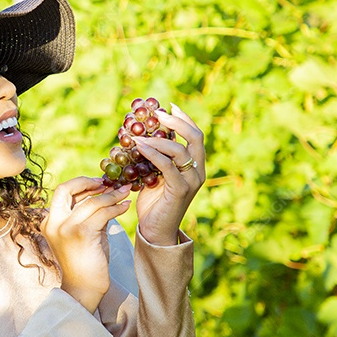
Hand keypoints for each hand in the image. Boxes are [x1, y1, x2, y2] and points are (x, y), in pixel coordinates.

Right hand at [41, 176, 131, 311]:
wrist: (84, 289)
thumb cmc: (85, 263)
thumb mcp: (84, 234)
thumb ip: (89, 215)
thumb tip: (105, 195)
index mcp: (50, 222)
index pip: (62, 192)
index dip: (80, 184)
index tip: (98, 183)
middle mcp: (53, 223)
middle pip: (66, 189)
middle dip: (88, 182)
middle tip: (109, 182)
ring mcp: (65, 228)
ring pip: (91, 201)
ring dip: (111, 195)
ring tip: (125, 192)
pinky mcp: (81, 233)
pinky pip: (102, 213)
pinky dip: (116, 207)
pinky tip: (125, 206)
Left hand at [131, 105, 206, 245]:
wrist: (155, 231)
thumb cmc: (153, 203)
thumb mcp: (155, 174)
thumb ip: (155, 157)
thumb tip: (141, 134)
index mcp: (195, 165)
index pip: (196, 135)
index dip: (184, 118)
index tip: (169, 106)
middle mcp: (198, 171)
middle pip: (195, 137)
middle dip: (177, 121)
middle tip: (157, 113)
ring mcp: (192, 180)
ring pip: (180, 150)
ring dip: (158, 138)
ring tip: (138, 134)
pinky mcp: (181, 190)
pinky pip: (168, 165)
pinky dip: (153, 153)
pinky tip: (140, 146)